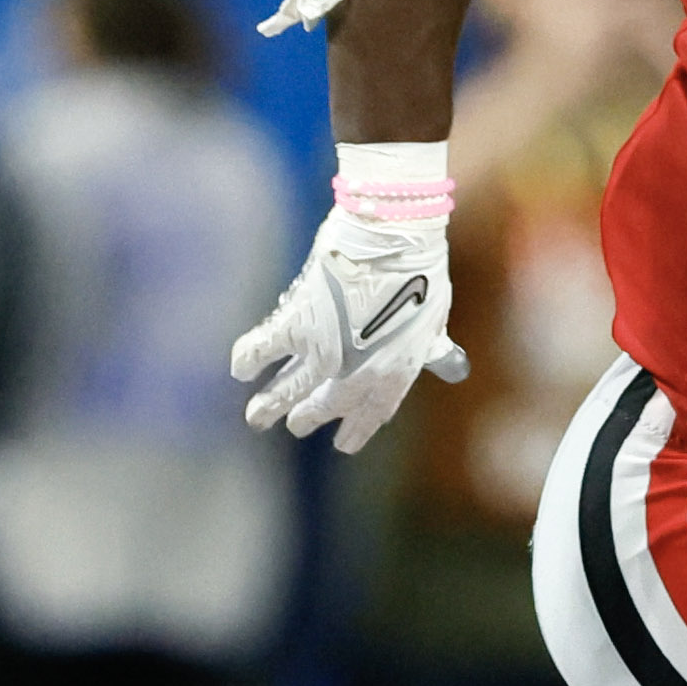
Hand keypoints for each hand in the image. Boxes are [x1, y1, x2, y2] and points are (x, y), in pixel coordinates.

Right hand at [231, 198, 467, 452]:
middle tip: (295, 425)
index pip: (373, 413)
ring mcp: (325, 353)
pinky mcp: (298, 326)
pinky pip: (264, 350)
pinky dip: (249, 359)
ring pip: (289, 390)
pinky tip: (240, 369)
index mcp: (395, 374)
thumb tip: (446, 360)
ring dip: (270, 405)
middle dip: (307, 417)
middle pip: (326, 406)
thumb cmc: (421, 270)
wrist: (395, 240)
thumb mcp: (435, 318)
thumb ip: (430, 346)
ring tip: (256, 418)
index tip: (343, 445)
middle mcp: (357, 373)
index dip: (357, 430)